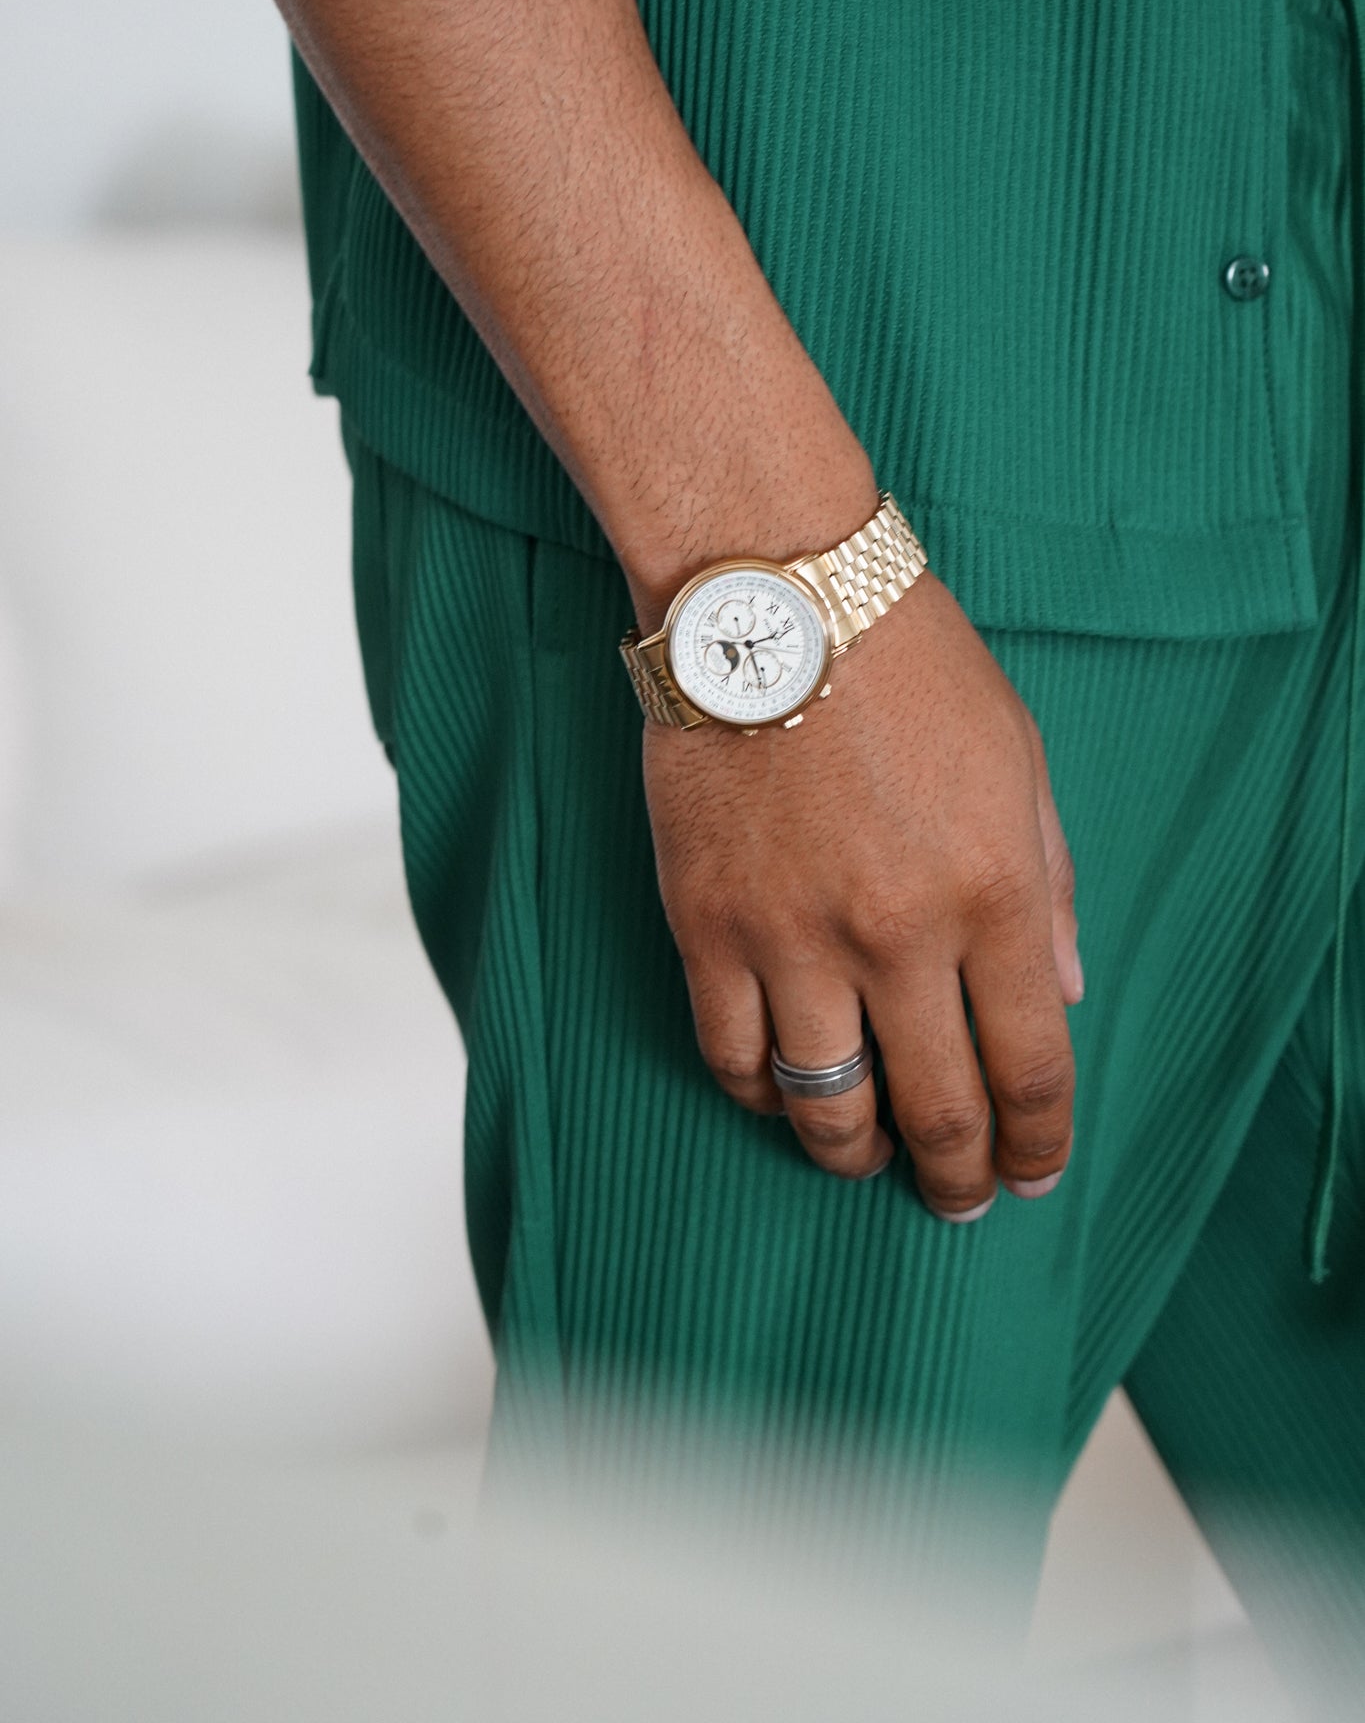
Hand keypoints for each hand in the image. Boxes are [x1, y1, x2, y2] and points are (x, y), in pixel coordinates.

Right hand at [640, 569, 1082, 1219]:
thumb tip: (1061, 995)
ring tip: (867, 1164)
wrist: (769, 594)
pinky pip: (728, 1055)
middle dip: (959, 1174)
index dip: (1037, 1144)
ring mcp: (792, 937)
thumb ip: (1048, 886)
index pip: (1030, 1067)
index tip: (1032, 1175)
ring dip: (855, 1158)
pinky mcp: (704, 924)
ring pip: (825, 1107)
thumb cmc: (909, 663)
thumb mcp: (1018, 761)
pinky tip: (782, 1098)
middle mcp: (898, 935)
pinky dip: (759, 1098)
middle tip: (958, 1199)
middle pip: (936, 1109)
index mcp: (994, 893)